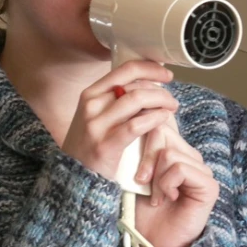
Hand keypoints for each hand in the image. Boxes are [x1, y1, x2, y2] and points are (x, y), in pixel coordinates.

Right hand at [62, 61, 177, 182]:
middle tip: (171, 100)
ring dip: (161, 101)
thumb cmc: (91, 146)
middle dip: (160, 90)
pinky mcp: (105, 145)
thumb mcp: (96, 117)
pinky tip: (163, 119)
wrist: (75, 178)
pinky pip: (136, 125)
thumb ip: (115, 101)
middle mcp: (91, 105)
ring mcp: (95, 125)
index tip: (166, 75)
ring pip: (137, 100)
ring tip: (171, 109)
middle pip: (134, 85)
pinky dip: (154, 119)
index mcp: (90, 94)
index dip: (150, 68)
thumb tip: (147, 85)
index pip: (125, 69)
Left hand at [135, 123, 218, 246]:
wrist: (149, 242)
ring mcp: (201, 170)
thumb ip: (137, 146)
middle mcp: (190, 156)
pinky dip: (166, 183)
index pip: (160, 120)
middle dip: (145, 156)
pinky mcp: (208, 185)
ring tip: (155, 195)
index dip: (142, 133)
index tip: (132, 157)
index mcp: (173, 149)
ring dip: (155, 176)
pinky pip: (180, 167)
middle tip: (140, 181)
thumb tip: (131, 115)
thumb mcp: (132, 171)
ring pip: (169, 151)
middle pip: (162, 130)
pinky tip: (166, 198)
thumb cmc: (137, 208)